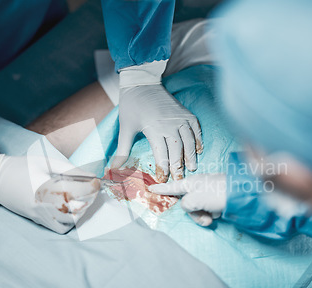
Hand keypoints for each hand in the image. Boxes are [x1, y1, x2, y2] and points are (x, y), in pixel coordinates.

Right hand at [0, 155, 99, 233]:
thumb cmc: (21, 166)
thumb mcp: (46, 162)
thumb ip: (69, 169)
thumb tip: (89, 175)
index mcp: (47, 187)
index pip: (78, 191)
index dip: (92, 186)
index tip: (98, 181)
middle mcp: (44, 204)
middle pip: (77, 208)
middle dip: (89, 199)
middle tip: (93, 190)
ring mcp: (41, 215)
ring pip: (70, 221)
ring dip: (81, 211)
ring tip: (83, 199)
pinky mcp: (38, 220)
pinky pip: (60, 228)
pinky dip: (70, 222)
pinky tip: (71, 210)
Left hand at [111, 61, 202, 182]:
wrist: (141, 83)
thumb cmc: (131, 106)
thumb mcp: (125, 128)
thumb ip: (122, 150)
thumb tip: (114, 169)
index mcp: (153, 128)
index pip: (161, 153)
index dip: (163, 168)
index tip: (163, 180)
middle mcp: (169, 123)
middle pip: (177, 149)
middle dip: (178, 166)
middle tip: (179, 180)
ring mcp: (179, 117)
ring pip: (189, 140)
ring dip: (191, 155)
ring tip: (192, 168)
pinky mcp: (185, 112)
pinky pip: (195, 127)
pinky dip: (198, 139)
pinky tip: (198, 150)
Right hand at [148, 173, 225, 225]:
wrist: (241, 193)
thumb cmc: (216, 193)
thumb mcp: (195, 199)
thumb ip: (185, 205)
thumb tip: (189, 207)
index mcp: (189, 183)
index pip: (171, 187)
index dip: (160, 189)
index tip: (150, 188)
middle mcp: (197, 186)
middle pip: (186, 204)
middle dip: (194, 214)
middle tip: (204, 218)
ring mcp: (207, 192)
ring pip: (198, 208)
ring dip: (204, 215)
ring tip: (214, 215)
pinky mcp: (216, 198)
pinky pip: (208, 209)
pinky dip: (213, 212)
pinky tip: (220, 211)